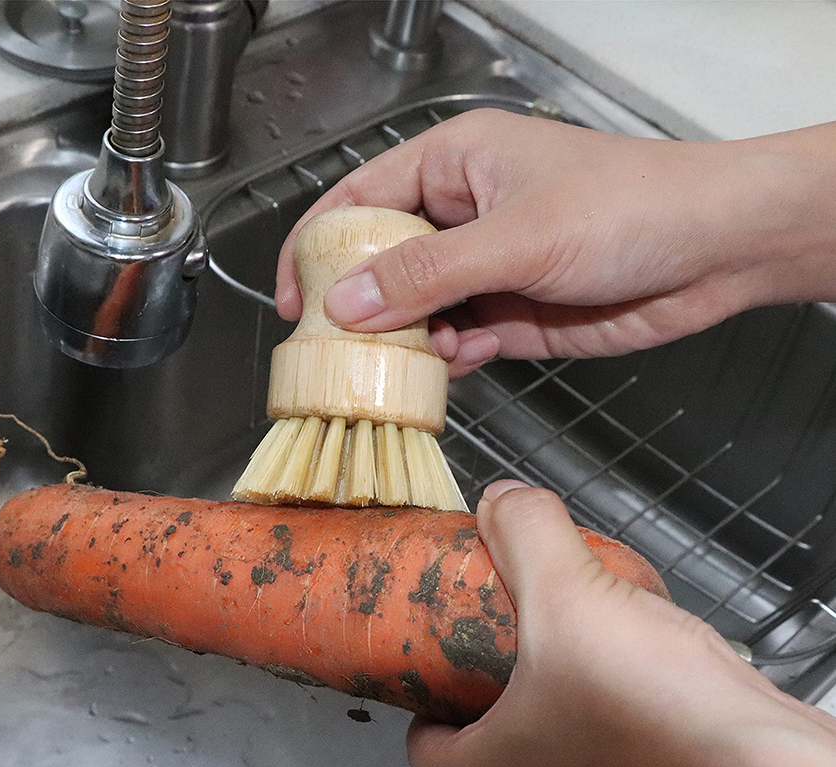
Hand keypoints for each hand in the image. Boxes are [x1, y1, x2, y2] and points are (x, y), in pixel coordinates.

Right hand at [275, 111, 835, 376]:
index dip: (316, 248)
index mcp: (451, 166)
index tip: (292, 301)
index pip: (357, 202)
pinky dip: (451, 359)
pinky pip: (458, 342)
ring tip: (413, 359)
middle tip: (339, 352)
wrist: (714, 253)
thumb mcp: (515, 236)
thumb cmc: (630, 208)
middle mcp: (461, 217)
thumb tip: (346, 303)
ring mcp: (485, 270)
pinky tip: (464, 360)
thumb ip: (427, 272)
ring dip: (408, 341)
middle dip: (359, 309)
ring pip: (416, 312)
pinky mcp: (510, 315)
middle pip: (380, 265)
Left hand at [406, 480, 835, 766]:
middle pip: (483, 754)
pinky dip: (606, 756)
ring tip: (583, 666)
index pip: (425, 733)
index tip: (469, 643)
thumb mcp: (568, 593)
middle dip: (498, 698)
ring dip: (554, 724)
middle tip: (526, 644)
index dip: (442, 680)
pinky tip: (636, 709)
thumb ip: (522, 533)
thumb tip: (499, 499)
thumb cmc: (650, 704)